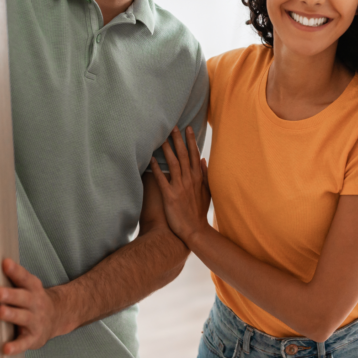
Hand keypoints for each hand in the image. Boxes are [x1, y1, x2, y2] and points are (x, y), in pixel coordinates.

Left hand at [0, 258, 68, 354]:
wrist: (57, 317)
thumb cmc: (33, 300)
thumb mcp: (28, 286)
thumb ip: (13, 277)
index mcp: (33, 288)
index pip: (24, 278)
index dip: (15, 270)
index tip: (5, 263)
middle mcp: (35, 303)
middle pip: (23, 298)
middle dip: (11, 295)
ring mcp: (35, 320)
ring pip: (23, 318)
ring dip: (12, 315)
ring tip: (0, 312)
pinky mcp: (33, 338)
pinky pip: (24, 343)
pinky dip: (15, 346)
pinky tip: (6, 348)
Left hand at [151, 126, 210, 245]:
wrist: (194, 231)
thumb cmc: (198, 212)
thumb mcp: (207, 192)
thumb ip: (205, 176)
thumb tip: (203, 160)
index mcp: (198, 178)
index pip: (194, 155)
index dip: (191, 141)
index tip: (188, 128)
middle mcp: (189, 180)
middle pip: (184, 156)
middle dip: (178, 140)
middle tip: (173, 126)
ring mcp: (180, 187)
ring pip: (173, 164)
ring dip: (167, 150)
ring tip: (161, 138)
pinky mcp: (170, 196)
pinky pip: (162, 180)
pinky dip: (156, 169)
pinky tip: (150, 159)